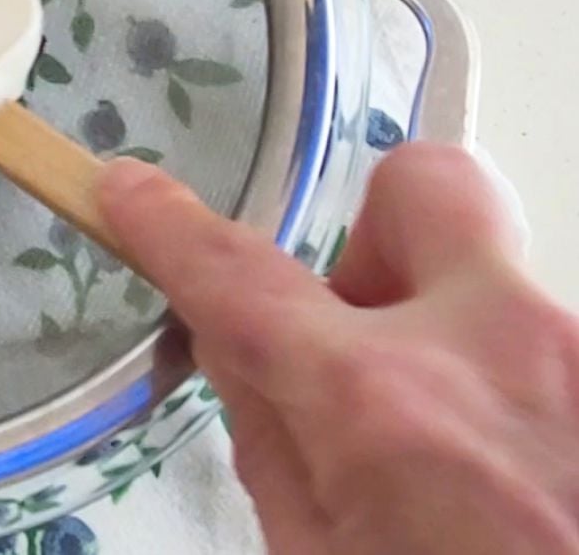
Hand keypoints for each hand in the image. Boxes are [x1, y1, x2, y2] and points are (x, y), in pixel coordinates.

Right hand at [100, 144, 578, 554]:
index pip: (238, 278)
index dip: (168, 226)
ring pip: (506, 288)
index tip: (129, 188)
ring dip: (459, 344)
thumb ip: (274, 444)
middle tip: (367, 332)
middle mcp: (498, 350)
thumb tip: (240, 347)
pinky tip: (524, 481)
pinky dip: (517, 396)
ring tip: (461, 458)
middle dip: (379, 235)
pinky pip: (551, 355)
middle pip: (425, 184)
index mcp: (381, 408)